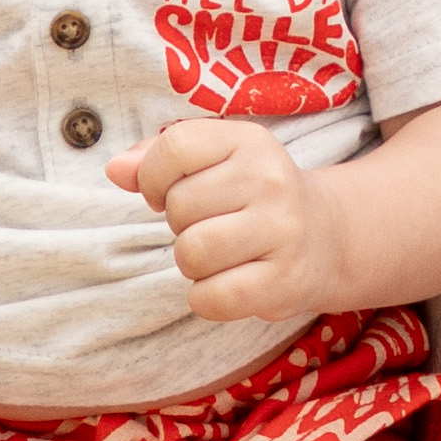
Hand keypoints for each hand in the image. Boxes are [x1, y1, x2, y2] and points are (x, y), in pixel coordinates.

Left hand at [109, 112, 336, 322]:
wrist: (326, 237)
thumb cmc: (251, 197)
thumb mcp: (215, 162)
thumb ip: (158, 159)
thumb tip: (115, 170)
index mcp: (249, 141)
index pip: (175, 148)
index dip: (153, 177)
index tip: (167, 192)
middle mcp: (271, 180)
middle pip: (179, 207)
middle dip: (180, 224)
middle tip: (209, 225)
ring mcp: (283, 231)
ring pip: (192, 253)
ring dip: (192, 263)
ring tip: (218, 255)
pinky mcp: (286, 281)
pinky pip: (212, 298)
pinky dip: (206, 298)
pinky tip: (228, 283)